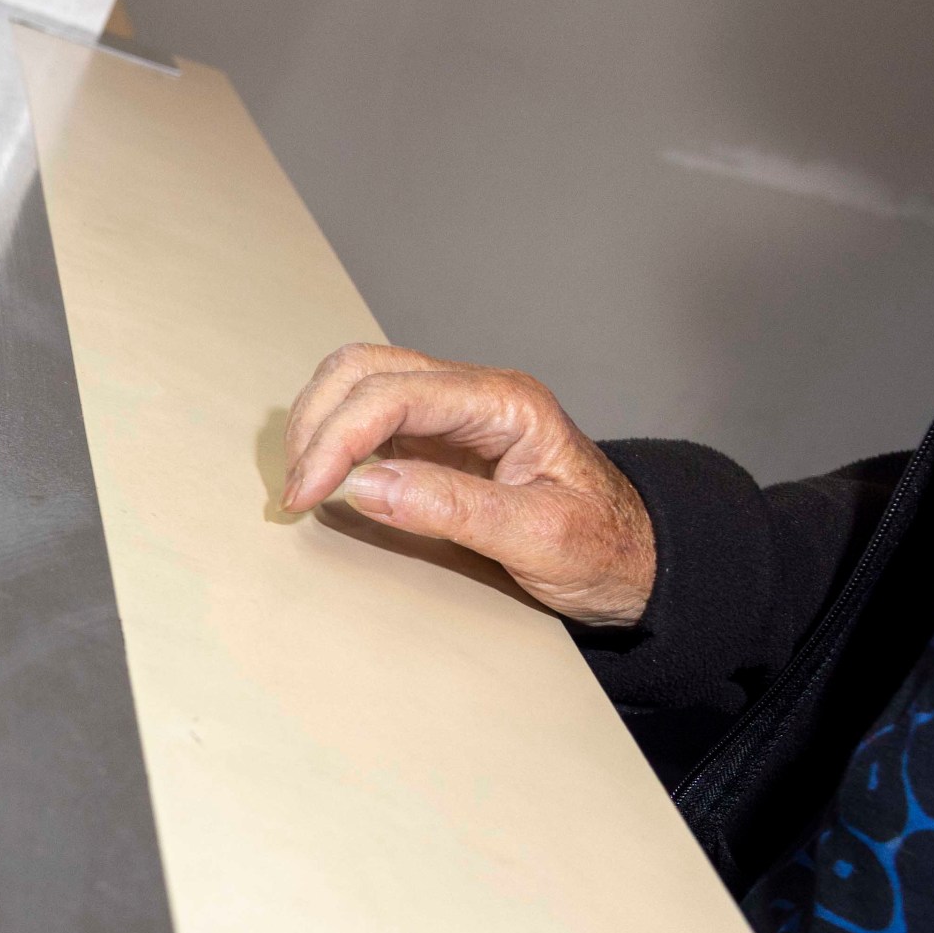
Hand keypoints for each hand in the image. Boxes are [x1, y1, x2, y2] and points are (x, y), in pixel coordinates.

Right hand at [278, 344, 657, 626]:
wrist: (636, 563)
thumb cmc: (603, 550)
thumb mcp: (539, 539)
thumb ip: (452, 510)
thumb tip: (363, 486)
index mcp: (506, 404)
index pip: (394, 394)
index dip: (337, 439)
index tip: (307, 495)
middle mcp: (474, 394)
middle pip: (364, 369)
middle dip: (316, 424)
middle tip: (297, 493)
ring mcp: (452, 414)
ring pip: (357, 383)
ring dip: (317, 428)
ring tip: (305, 489)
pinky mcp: (435, 440)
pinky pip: (366, 420)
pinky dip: (332, 444)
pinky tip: (327, 485)